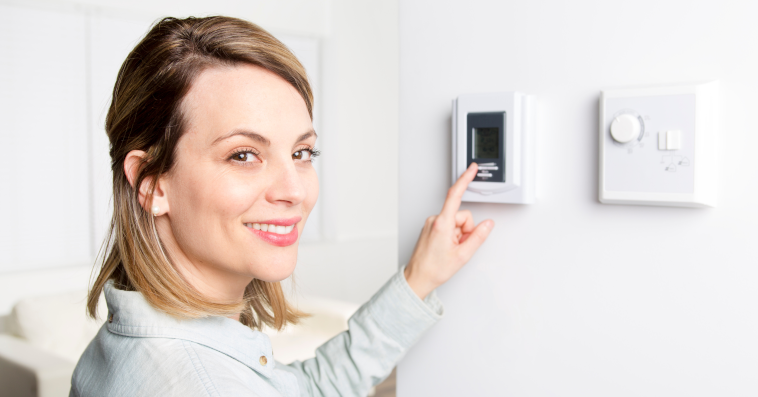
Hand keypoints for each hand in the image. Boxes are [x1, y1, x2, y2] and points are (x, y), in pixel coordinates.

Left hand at [404, 162, 494, 299]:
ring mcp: (431, 224)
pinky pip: (448, 226)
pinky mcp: (430, 228)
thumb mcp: (462, 255)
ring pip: (455, 222)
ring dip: (458, 235)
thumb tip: (488, 224)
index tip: (472, 169)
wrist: (418, 278)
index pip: (455, 195)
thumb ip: (478, 237)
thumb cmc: (434, 269)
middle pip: (462, 216)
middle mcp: (434, 220)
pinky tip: (447, 247)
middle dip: (465, 231)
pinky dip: (452, 236)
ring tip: (451, 249)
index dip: (465, 180)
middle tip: (459, 247)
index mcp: (442, 224)